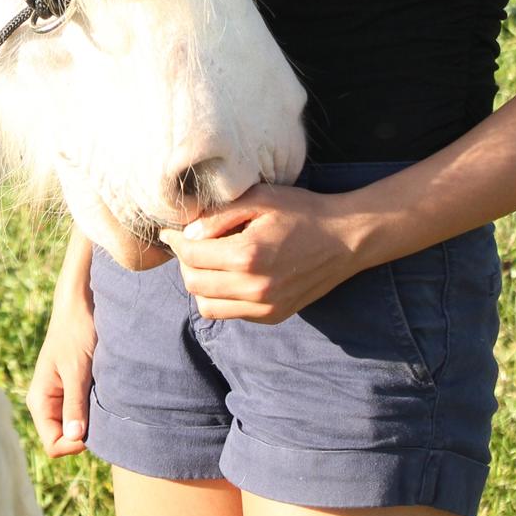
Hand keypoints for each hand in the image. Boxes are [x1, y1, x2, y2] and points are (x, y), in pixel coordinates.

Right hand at [26, 262, 96, 457]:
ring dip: (91, 421)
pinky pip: (83, 413)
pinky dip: (95, 410)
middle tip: (102, 413)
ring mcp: (59, 397)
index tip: (94, 427)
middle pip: (64, 439)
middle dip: (84, 434)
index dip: (73, 444)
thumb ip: (74, 404)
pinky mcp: (73, 390)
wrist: (80, 305)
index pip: (52, 444)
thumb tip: (75, 437)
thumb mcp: (77, 370)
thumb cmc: (76, 333)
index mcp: (39, 400)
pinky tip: (104, 395)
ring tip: (103, 400)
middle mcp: (46, 402)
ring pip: (75, 427)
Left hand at [160, 184, 358, 323]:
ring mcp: (266, 307)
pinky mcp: (274, 315)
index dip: (175, 241)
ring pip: (208, 306)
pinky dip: (221, 296)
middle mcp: (255, 288)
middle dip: (184, 262)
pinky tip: (230, 274)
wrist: (345, 238)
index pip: (192, 256)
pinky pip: (232, 313)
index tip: (170, 230)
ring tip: (208, 260)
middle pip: (194, 284)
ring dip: (200, 284)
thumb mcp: (259, 199)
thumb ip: (219, 216)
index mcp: (248, 256)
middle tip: (188, 243)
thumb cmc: (301, 211)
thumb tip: (188, 233)